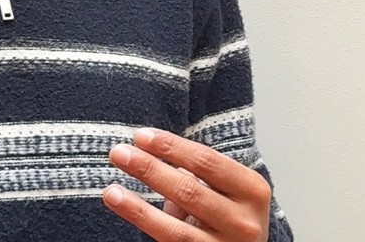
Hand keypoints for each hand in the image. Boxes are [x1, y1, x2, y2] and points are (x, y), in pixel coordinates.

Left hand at [103, 127, 270, 240]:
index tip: (141, 136)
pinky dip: (146, 225)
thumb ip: (200, 176)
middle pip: (189, 190)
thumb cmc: (234, 218)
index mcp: (252, 190)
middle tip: (119, 153)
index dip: (171, 147)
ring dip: (139, 207)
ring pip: (176, 228)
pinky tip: (126, 212)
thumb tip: (154, 159)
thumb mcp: (229, 191)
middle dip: (149, 169)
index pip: (206, 160)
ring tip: (111, 191)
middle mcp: (244, 222)